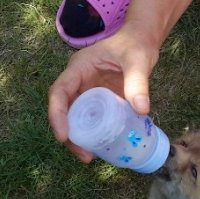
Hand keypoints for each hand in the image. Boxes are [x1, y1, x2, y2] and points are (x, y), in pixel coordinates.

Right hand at [47, 31, 158, 161]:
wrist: (142, 40)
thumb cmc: (136, 45)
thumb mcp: (138, 61)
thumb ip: (138, 82)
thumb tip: (142, 110)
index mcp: (79, 68)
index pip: (59, 92)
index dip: (57, 114)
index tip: (64, 135)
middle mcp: (78, 81)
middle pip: (64, 110)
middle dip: (69, 135)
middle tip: (84, 155)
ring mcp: (88, 92)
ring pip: (76, 118)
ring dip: (79, 138)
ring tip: (91, 157)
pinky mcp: (99, 100)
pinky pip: (91, 119)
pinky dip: (94, 134)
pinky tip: (103, 148)